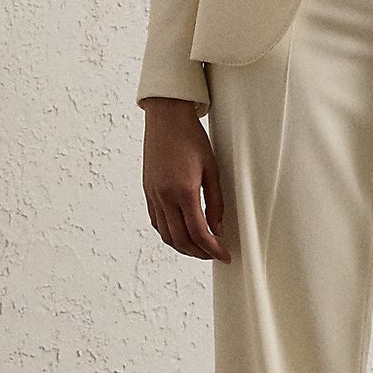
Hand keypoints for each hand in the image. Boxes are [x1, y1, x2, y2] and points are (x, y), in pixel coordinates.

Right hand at [141, 99, 230, 261]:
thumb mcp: (212, 169)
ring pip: (166, 234)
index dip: (213, 249)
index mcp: (184, 191)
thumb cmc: (192, 138)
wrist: (166, 118)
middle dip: (199, 252)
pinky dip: (169, 234)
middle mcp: (165, 196)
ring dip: (183, 247)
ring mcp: (153, 195)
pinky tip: (181, 233)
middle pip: (181, 239)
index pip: (199, 232)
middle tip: (215, 254)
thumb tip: (218, 228)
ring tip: (200, 248)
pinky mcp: (147, 191)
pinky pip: (156, 222)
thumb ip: (216, 202)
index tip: (225, 255)